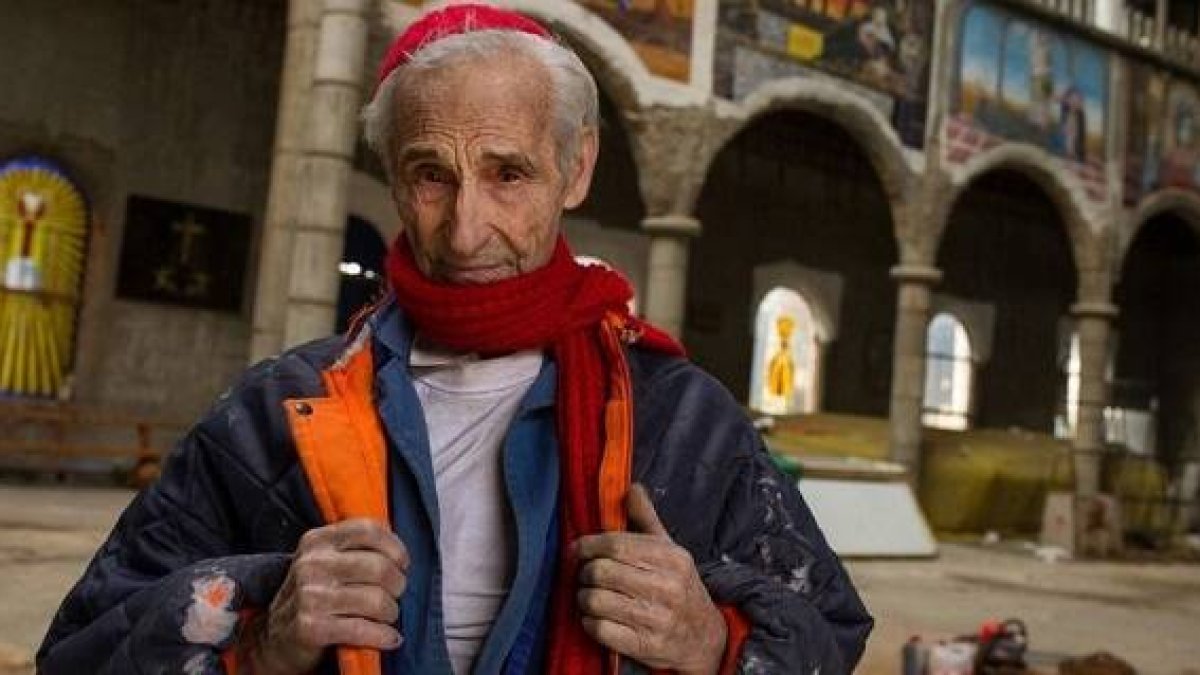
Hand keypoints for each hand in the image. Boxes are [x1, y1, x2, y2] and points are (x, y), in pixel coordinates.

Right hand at [245, 518, 408, 674]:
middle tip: (395, 594)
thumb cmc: (312, 595)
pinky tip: (389, 638)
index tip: (402, 563)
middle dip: (398, 585)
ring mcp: (309, 596)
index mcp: (317, 541)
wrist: (274, 638)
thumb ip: (355, 549)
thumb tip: (400, 553)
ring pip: (377, 600)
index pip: (368, 530)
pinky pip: (364, 629)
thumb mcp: (324, 561)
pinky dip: (384, 636)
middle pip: (380, 567)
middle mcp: (311, 564)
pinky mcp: (311, 628)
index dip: (395, 547)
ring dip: (391, 613)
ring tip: (387, 617)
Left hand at [576, 484, 726, 674]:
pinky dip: (589, 622)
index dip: (588, 545)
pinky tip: (596, 617)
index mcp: (672, 559)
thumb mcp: (671, 551)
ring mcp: (656, 619)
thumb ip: (646, 519)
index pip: (615, 544)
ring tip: (590, 596)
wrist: (705, 638)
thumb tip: (631, 488)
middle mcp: (667, 588)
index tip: (577, 549)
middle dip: (585, 573)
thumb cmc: (679, 588)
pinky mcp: (645, 646)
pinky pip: (599, 629)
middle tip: (586, 575)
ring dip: (584, 598)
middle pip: (602, 571)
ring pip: (596, 600)